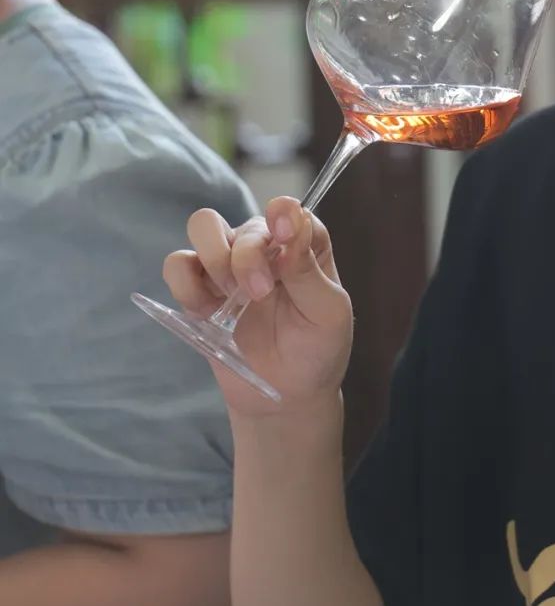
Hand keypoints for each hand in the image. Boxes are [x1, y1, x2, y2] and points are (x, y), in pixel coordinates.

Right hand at [163, 195, 353, 414]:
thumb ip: (308, 270)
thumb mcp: (328, 313)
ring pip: (203, 226)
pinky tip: (206, 311)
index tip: (282, 234)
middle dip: (246, 255)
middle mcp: (265, 246)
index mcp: (304, 244)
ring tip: (233, 299)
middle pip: (244, 223)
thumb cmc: (317, 349)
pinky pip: (177, 265)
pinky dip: (185, 283)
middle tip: (258, 293)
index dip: (283, 214)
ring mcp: (229, 264)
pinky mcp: (199, 289)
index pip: (289, 210)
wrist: (286, 394)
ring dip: (215, 258)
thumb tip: (294, 222)